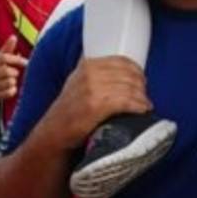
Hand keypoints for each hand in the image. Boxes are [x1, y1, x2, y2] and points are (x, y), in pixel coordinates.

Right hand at [0, 36, 28, 104]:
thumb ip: (6, 49)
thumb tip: (14, 37)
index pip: (3, 58)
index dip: (17, 59)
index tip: (25, 62)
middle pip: (6, 71)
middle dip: (15, 71)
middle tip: (15, 72)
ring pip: (9, 82)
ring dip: (14, 81)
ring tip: (11, 80)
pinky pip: (8, 93)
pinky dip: (13, 90)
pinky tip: (10, 88)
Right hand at [37, 56, 151, 150]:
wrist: (51, 136)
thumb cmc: (68, 114)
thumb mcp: (77, 84)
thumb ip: (95, 74)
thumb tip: (124, 72)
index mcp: (87, 65)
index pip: (122, 61)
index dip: (137, 71)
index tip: (142, 82)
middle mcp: (88, 73)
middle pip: (128, 74)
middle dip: (140, 86)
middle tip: (144, 97)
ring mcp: (91, 89)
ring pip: (129, 87)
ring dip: (141, 98)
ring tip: (145, 105)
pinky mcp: (94, 105)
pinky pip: (125, 101)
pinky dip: (137, 106)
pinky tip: (142, 110)